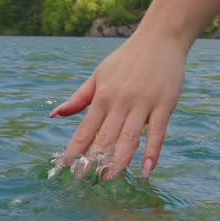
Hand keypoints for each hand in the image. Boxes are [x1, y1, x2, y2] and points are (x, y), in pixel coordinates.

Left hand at [49, 31, 186, 180]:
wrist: (160, 38)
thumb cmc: (126, 60)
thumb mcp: (98, 75)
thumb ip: (79, 98)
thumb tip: (55, 116)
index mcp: (102, 96)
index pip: (84, 129)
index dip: (74, 150)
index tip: (64, 169)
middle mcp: (120, 101)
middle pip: (104, 137)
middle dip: (93, 161)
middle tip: (83, 182)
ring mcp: (143, 103)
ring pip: (128, 137)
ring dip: (118, 161)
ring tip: (108, 180)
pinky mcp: (164, 104)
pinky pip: (157, 132)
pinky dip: (152, 152)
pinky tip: (146, 170)